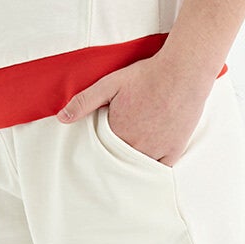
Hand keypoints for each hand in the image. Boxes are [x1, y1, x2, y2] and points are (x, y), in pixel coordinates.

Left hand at [55, 53, 211, 165]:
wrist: (183, 73)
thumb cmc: (146, 76)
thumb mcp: (110, 83)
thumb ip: (84, 101)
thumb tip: (61, 118)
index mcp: (118, 131)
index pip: (100, 150)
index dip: (97, 149)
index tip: (94, 149)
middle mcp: (136, 145)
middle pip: (118, 161)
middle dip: (112, 159)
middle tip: (108, 158)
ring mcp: (157, 149)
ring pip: (137, 167)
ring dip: (130, 166)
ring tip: (124, 164)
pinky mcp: (175, 149)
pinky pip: (160, 169)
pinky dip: (152, 170)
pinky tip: (145, 169)